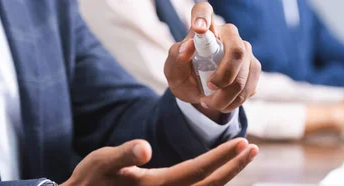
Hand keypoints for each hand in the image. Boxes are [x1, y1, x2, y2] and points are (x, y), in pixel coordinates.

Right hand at [62, 138, 258, 185]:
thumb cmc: (90, 182)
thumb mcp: (101, 163)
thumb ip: (123, 154)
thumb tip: (145, 147)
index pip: (198, 170)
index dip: (222, 158)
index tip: (243, 143)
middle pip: (211, 185)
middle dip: (234, 167)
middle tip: (253, 148)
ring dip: (227, 174)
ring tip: (243, 155)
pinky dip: (212, 181)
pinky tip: (221, 169)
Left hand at [164, 2, 260, 115]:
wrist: (200, 94)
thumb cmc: (184, 77)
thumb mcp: (173, 72)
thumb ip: (177, 58)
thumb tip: (188, 46)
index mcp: (204, 29)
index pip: (204, 10)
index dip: (203, 16)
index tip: (198, 29)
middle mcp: (228, 36)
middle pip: (237, 49)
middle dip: (225, 75)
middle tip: (209, 87)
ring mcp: (244, 51)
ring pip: (245, 73)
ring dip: (226, 95)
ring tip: (209, 102)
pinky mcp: (253, 67)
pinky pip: (250, 86)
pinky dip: (234, 100)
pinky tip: (223, 102)